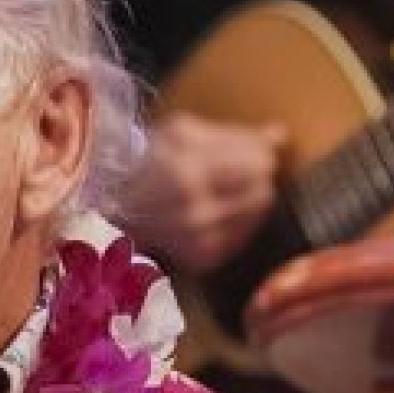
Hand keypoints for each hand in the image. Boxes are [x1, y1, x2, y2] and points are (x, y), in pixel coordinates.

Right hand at [119, 114, 285, 274]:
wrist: (114, 209)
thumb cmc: (147, 163)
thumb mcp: (182, 134)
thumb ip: (233, 134)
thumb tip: (279, 136)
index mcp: (189, 173)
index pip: (259, 162)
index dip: (261, 153)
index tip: (253, 150)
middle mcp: (196, 211)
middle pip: (264, 191)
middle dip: (258, 178)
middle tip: (239, 172)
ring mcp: (199, 240)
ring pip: (258, 214)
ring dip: (248, 201)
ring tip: (224, 191)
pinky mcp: (202, 259)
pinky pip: (244, 236)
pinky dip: (236, 223)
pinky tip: (217, 212)